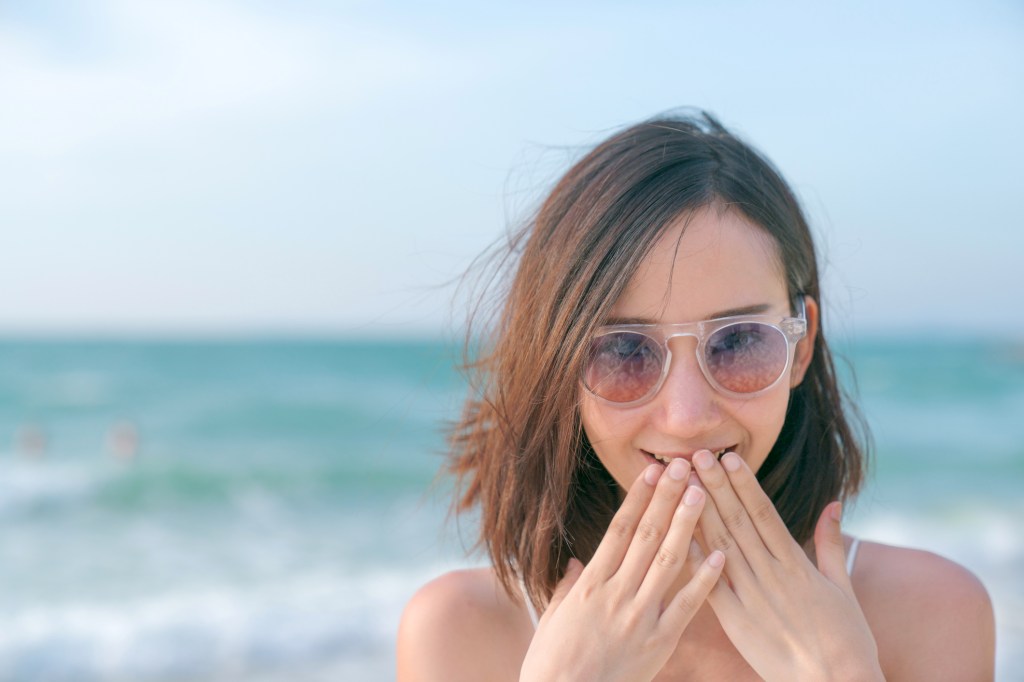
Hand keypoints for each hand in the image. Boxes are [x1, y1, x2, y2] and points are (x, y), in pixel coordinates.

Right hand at [519, 460, 723, 681]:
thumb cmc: (551, 663)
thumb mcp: (553, 617)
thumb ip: (567, 587)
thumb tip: (576, 563)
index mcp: (590, 583)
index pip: (619, 530)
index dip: (637, 498)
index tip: (652, 472)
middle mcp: (615, 592)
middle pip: (646, 535)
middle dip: (666, 499)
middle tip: (684, 467)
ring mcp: (638, 616)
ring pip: (668, 561)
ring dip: (686, 525)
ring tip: (703, 495)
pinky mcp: (658, 642)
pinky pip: (686, 605)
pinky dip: (703, 579)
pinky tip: (719, 555)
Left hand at [689, 450, 883, 681]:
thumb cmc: (846, 638)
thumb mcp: (843, 586)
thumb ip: (831, 543)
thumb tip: (833, 504)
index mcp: (796, 564)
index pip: (764, 514)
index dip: (744, 484)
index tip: (728, 458)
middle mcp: (771, 575)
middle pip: (737, 522)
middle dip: (715, 486)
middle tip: (696, 455)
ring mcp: (751, 597)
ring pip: (720, 545)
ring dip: (699, 512)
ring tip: (683, 483)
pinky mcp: (735, 621)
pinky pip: (709, 585)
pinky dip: (693, 558)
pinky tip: (675, 534)